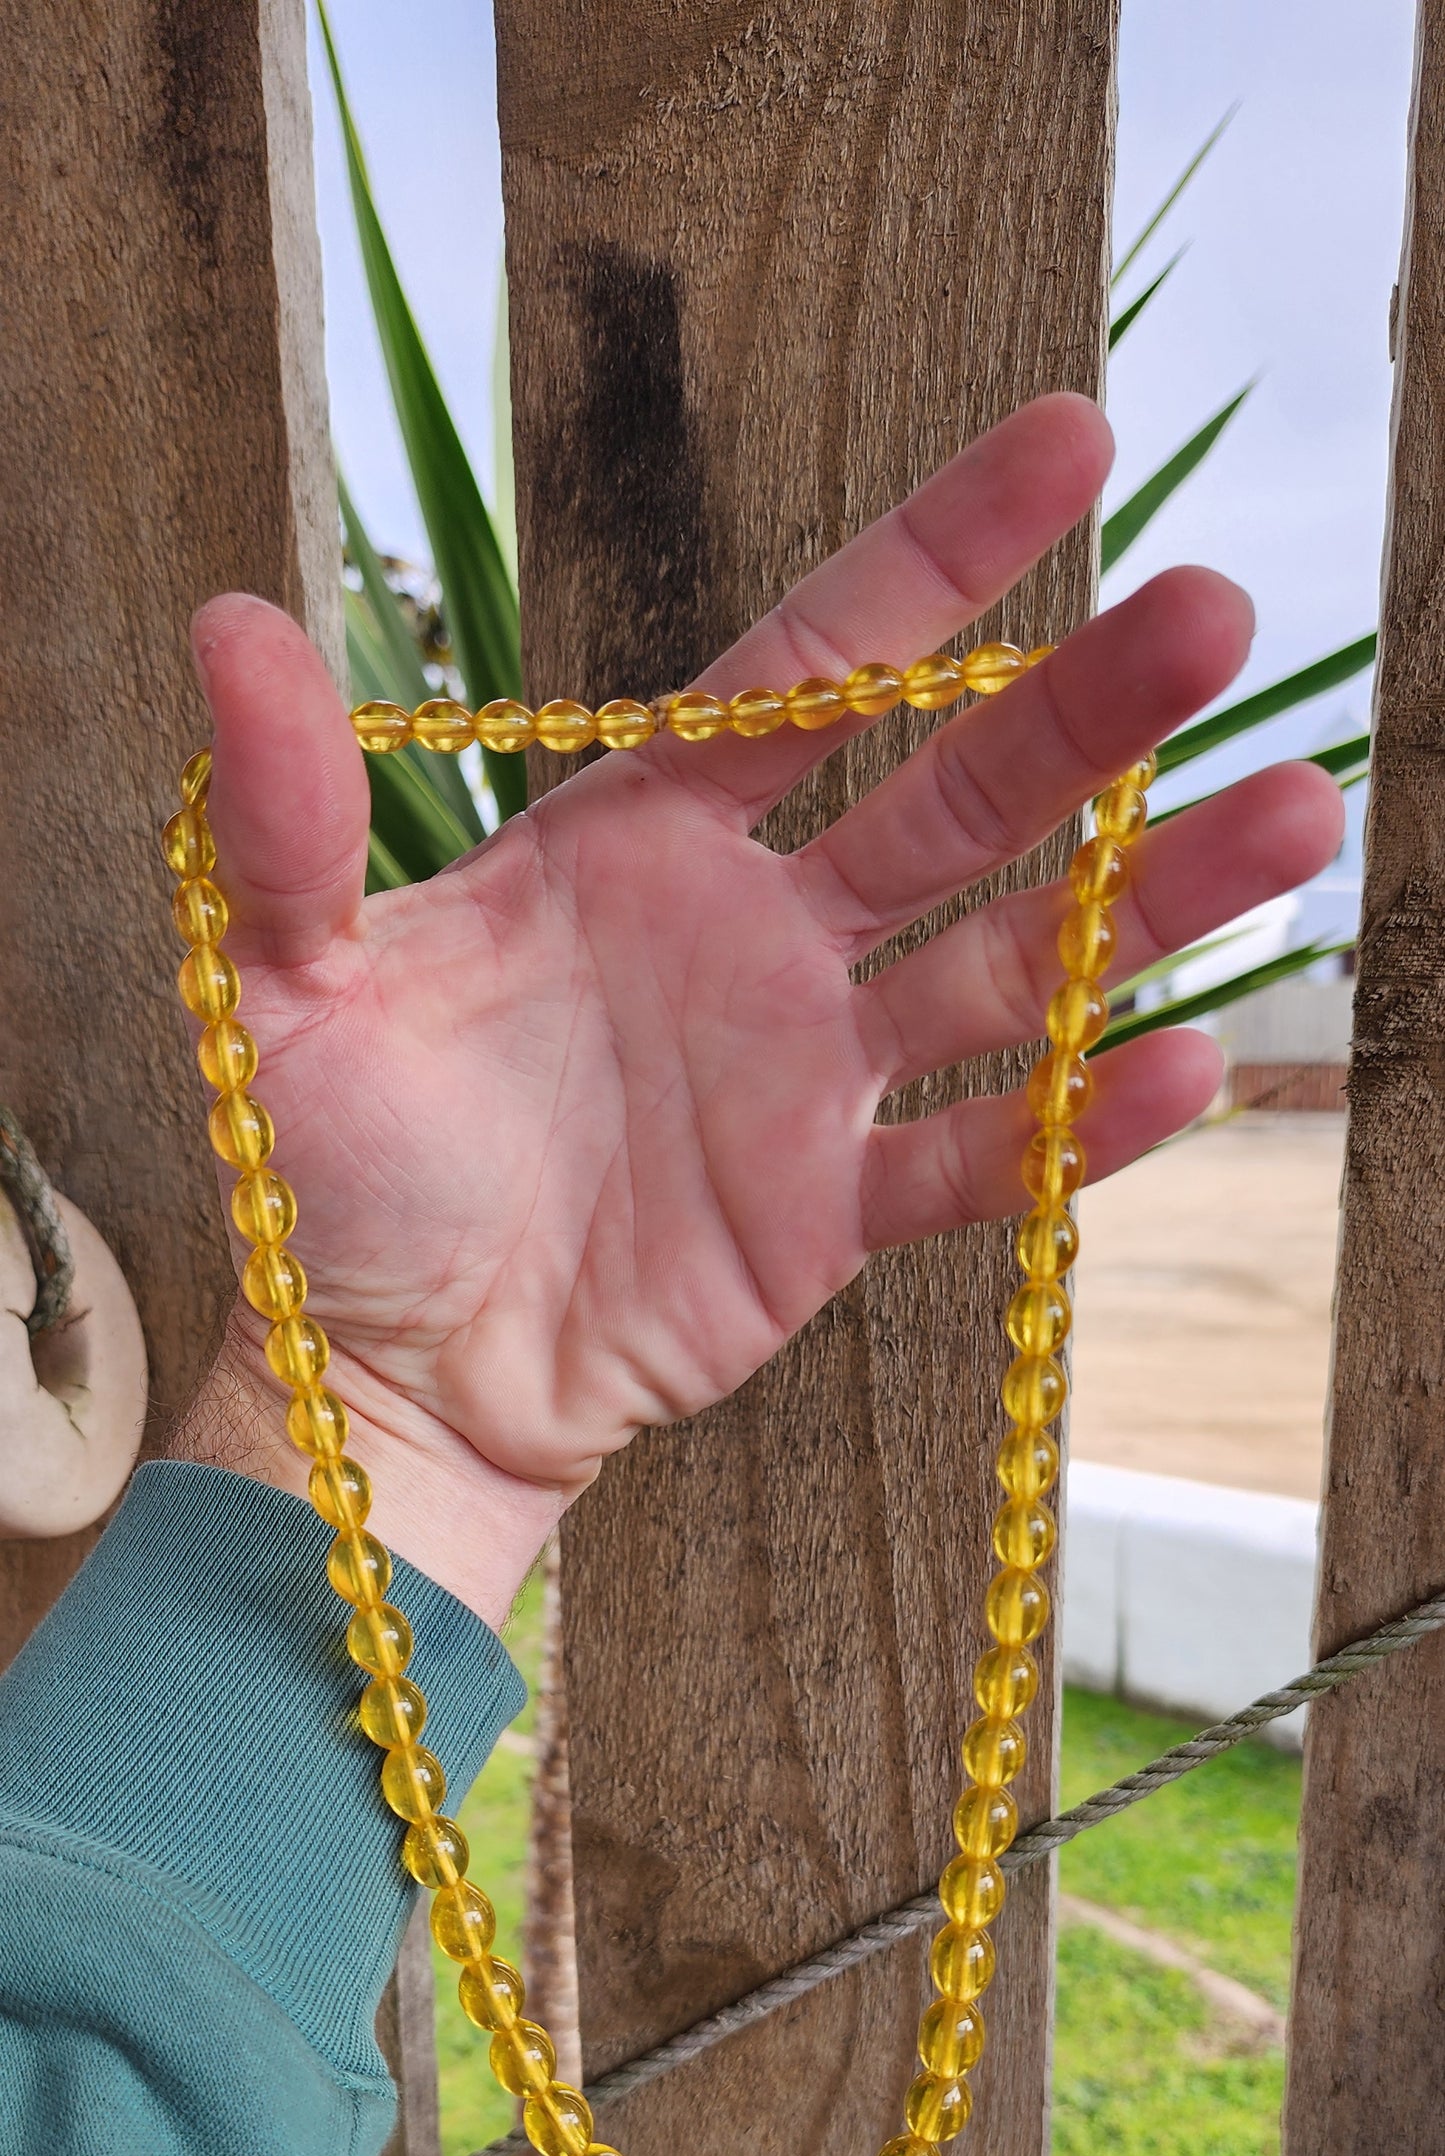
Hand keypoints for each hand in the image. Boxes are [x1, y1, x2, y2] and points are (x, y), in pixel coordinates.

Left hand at [179, 394, 1341, 1620]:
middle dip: (1082, 709)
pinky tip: (1186, 1062)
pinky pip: (980, 1157)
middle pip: (952, 796)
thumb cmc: (336, 1167)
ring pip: (1011, 963)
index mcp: (643, 838)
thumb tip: (231, 618)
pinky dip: (1079, 1124)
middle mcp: (757, 933)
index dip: (935, 562)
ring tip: (1293, 816)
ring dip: (1147, 898)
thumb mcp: (285, 976)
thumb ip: (291, 811)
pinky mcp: (836, 1214)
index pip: (814, 670)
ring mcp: (811, 1075)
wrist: (387, 1372)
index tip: (1068, 443)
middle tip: (1216, 611)